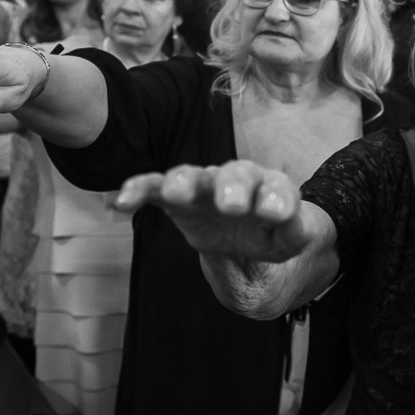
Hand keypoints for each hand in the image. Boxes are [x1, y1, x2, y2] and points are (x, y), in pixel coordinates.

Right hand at [113, 161, 310, 263]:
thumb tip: (290, 221)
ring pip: (193, 176)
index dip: (277, 198)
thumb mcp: (288, 240)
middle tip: (232, 206)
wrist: (245, 234)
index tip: (275, 213)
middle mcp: (238, 180)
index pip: (278, 187)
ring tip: (175, 194)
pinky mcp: (176, 198)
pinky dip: (139, 189)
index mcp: (271, 189)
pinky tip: (122, 202)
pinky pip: (155, 187)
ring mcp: (205, 186)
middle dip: (232, 187)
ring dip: (184, 182)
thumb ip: (293, 232)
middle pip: (236, 174)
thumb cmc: (269, 233)